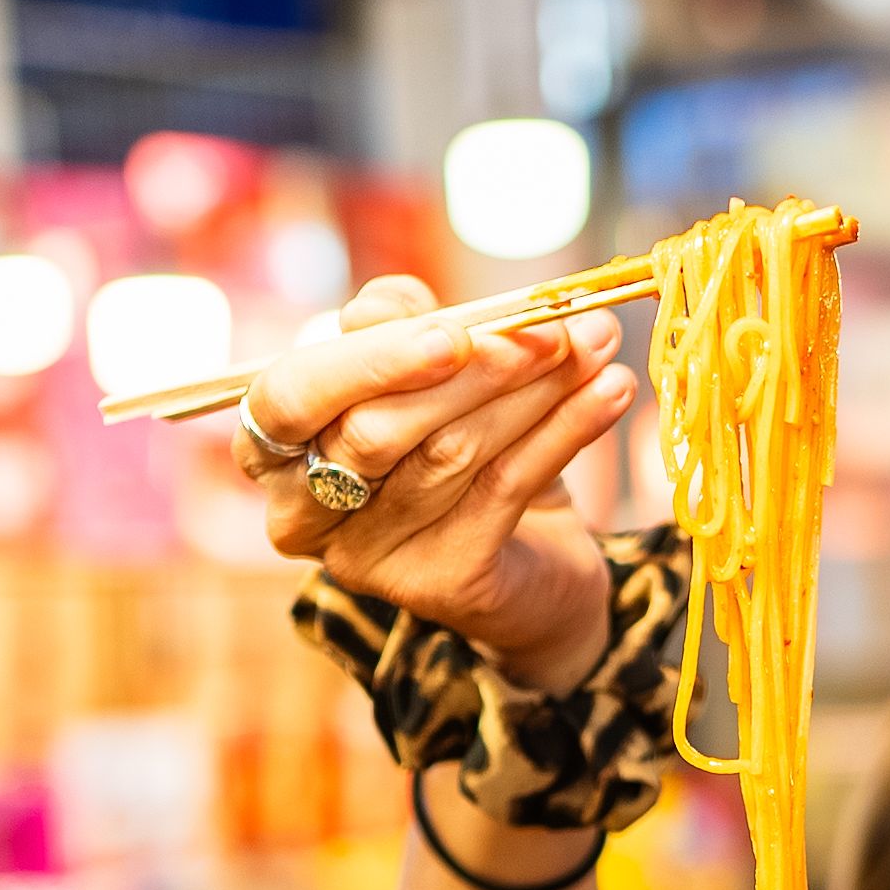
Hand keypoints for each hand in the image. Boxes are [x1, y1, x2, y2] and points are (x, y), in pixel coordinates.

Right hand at [246, 273, 635, 690]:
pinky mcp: (439, 584)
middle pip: (374, 430)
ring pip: (448, 454)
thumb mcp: (435, 378)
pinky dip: (566, 429)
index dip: (367, 362)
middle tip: (550, 327)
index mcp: (277, 449)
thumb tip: (395, 304)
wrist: (534, 564)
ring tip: (594, 341)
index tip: (453, 330)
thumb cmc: (467, 450)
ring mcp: (368, 558)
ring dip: (533, 389)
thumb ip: (409, 330)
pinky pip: (504, 489)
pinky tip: (612, 390)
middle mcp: (304, 513)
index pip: (290, 397)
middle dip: (472, 368)